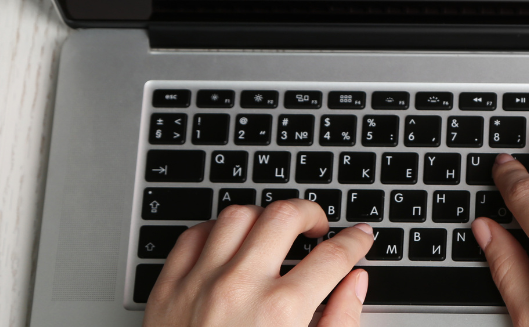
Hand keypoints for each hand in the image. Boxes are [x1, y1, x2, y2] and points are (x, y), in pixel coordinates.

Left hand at [144, 199, 376, 326]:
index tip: (360, 238)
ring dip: (262, 218)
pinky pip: (193, 236)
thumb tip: (356, 284)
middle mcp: (239, 288)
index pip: (333, 256)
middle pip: (284, 216)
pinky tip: (230, 243)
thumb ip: (338, 322)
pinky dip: (216, 231)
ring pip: (237, 216)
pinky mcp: (168, 289)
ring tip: (274, 233)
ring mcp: (199, 284)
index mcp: (282, 312)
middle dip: (312, 214)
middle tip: (319, 228)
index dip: (355, 241)